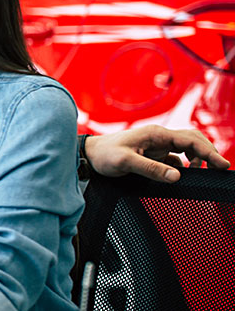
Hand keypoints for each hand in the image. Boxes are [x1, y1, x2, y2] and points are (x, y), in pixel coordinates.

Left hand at [86, 126, 229, 181]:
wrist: (89, 154)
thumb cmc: (104, 155)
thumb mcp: (126, 162)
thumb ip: (151, 169)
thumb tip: (177, 175)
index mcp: (155, 134)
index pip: (190, 140)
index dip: (208, 152)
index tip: (221, 164)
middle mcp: (159, 137)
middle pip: (192, 140)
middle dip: (208, 152)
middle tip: (220, 168)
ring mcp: (157, 145)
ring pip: (186, 148)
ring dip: (198, 157)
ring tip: (204, 171)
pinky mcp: (153, 153)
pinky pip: (175, 157)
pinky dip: (185, 164)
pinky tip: (186, 173)